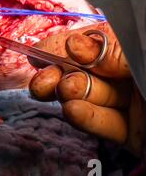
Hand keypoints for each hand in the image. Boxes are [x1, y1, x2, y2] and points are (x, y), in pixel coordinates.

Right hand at [28, 22, 145, 155]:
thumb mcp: (144, 60)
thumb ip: (114, 51)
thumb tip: (74, 44)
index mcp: (135, 49)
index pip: (95, 41)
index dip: (65, 44)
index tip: (39, 50)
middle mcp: (129, 75)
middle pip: (86, 70)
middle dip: (60, 73)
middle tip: (42, 79)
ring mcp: (130, 105)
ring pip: (90, 96)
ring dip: (70, 94)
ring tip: (64, 93)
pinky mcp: (131, 135)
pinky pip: (104, 124)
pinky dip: (86, 119)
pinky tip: (73, 111)